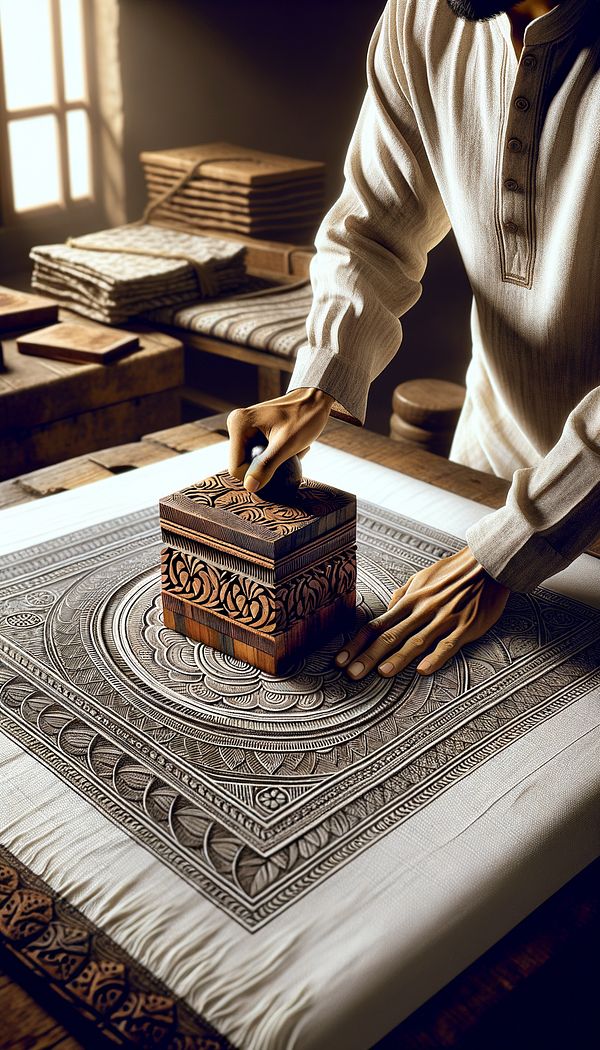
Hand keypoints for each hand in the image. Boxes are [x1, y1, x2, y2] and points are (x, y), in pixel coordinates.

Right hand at [227, 387, 333, 492]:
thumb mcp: (287, 444)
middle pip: (243, 465)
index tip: (280, 467)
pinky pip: (258, 454)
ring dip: (273, 463)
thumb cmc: (305, 418)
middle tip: (290, 456)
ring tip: (293, 452)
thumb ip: (267, 465)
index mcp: (238, 425)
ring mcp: (243, 428)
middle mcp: (236, 424)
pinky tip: (293, 450)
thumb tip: (249, 487)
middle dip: (266, 468)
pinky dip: (275, 456)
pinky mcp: (252, 431)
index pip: (236, 468)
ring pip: (252, 461)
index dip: (255, 476)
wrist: (315, 400)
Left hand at [335, 546, 509, 677]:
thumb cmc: (453, 572)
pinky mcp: (464, 626)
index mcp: (409, 601)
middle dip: (368, 656)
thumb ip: (403, 595)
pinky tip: (423, 670)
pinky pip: (448, 644)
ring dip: (398, 658)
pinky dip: (435, 658)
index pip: (377, 625)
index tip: (341, 659)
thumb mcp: (421, 577)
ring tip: (381, 674)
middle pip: (390, 636)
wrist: (487, 562)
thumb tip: (387, 609)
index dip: (357, 644)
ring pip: (416, 641)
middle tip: (351, 674)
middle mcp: (422, 610)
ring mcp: (443, 619)